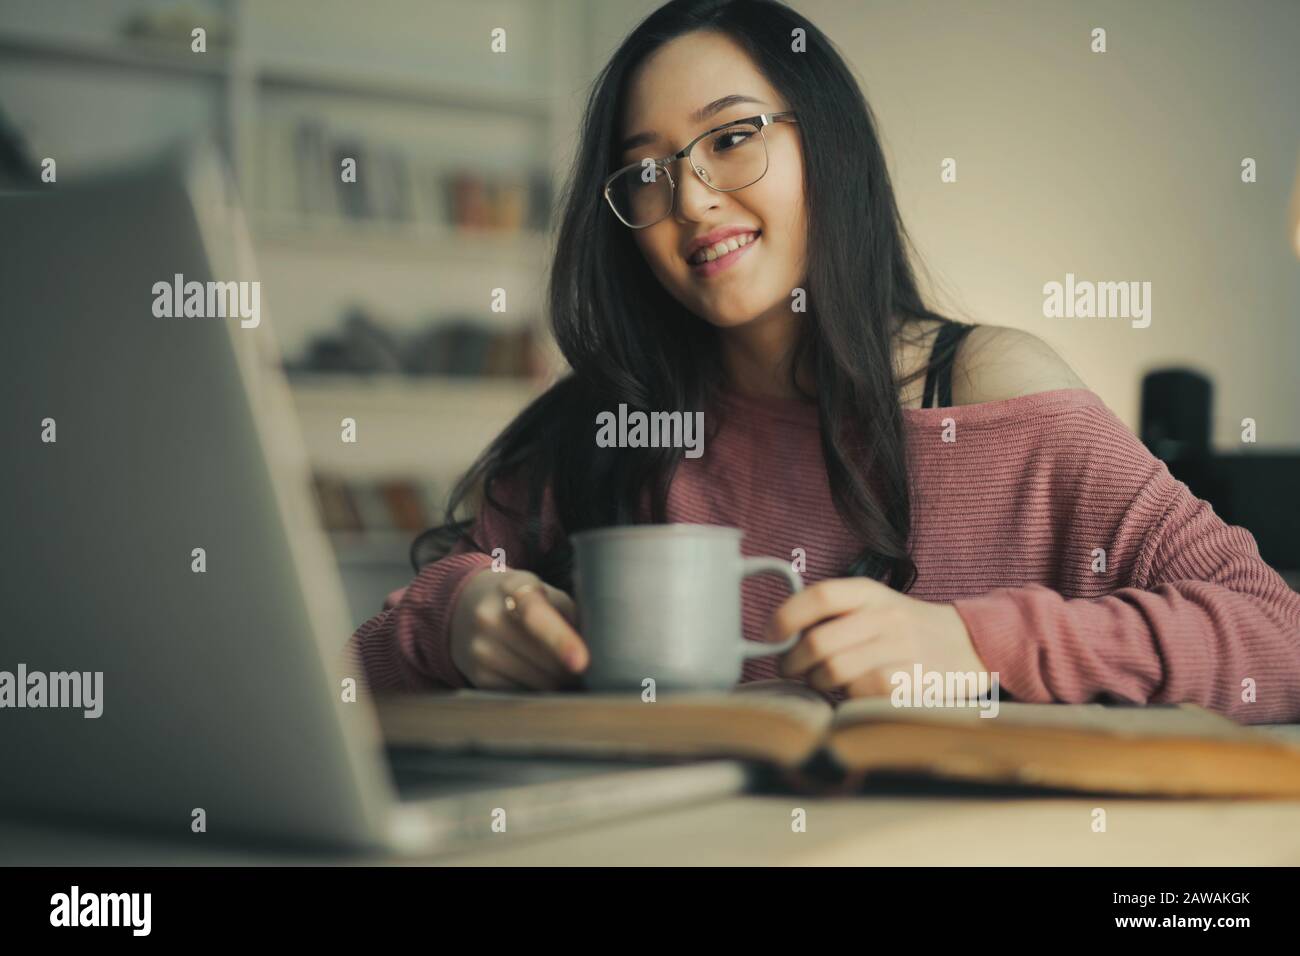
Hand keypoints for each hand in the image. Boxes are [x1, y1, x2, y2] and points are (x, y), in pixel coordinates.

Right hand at [449, 568, 588, 690]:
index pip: (536, 615)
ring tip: (560, 668)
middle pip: (544, 660)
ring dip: (558, 682)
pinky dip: (539, 690)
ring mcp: (480, 648)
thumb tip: (601, 651)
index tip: (582, 661)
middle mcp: (489, 617)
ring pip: (537, 682)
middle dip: (572, 668)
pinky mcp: (477, 675)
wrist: (466, 605)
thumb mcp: (545, 592)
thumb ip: (571, 615)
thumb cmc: (523, 599)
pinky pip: (523, 694)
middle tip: (584, 664)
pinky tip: (537, 674)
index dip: (561, 640)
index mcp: (513, 588)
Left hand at [767, 577, 987, 696]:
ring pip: (836, 670)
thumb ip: (835, 613)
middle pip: (820, 641)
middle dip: (793, 661)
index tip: (771, 636)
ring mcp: (901, 648)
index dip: (786, 616)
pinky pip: (862, 692)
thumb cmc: (908, 628)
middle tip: (789, 669)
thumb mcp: (876, 604)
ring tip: (819, 682)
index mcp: (871, 592)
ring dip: (817, 682)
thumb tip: (783, 635)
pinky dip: (848, 697)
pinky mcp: (913, 680)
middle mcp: (886, 616)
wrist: (971, 644)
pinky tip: (851, 692)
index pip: (820, 596)